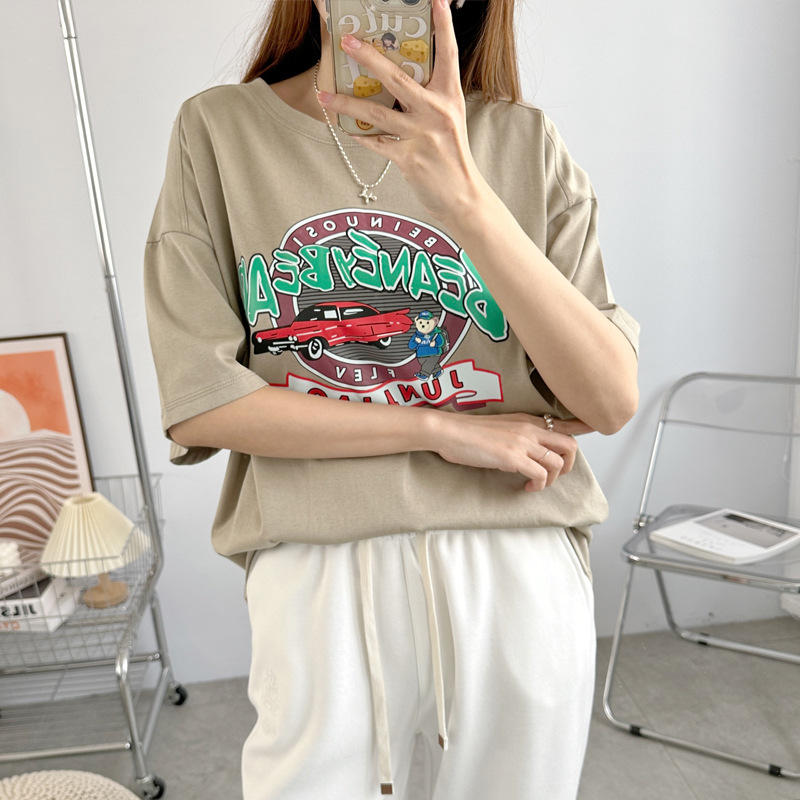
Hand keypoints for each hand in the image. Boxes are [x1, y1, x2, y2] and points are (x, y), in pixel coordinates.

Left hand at [317, 0, 481, 219]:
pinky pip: (376, 143)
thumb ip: (425, 98)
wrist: (461, 195)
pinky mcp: (409, 158)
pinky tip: (346, 129)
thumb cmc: (450, 154)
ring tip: (324, 95)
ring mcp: (421, 135)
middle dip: (368, 57)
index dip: (443, 26)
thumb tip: (393, 80)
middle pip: (397, 78)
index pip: (447, 54)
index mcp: (449, 96)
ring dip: (345, 104)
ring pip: (376, 113)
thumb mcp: (447, 119)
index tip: (436, 0)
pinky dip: (359, 136)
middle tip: (347, 41)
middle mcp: (436, 111)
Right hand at [429, 411, 583, 492]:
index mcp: (527, 420)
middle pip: (569, 445)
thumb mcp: (500, 428)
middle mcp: (530, 428)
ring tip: (535, 485)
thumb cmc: (468, 433)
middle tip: (554, 476)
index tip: (594, 427)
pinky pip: (540, 475)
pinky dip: (537, 486)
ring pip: (557, 463)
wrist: (449, 432)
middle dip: (568, 465)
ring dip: (551, 480)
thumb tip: (528, 451)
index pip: (563, 421)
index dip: (583, 425)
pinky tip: (526, 489)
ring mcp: (522, 442)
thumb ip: (518, 435)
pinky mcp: (513, 457)